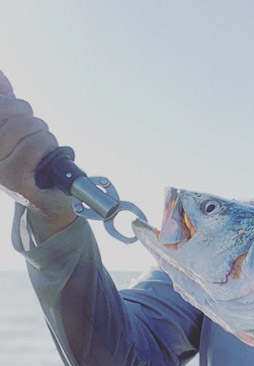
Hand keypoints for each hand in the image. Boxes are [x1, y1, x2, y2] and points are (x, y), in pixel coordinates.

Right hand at [0, 70, 75, 236]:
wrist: (48, 202)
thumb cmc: (34, 163)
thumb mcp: (16, 129)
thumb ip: (5, 102)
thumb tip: (2, 74)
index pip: (1, 103)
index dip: (12, 103)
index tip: (21, 113)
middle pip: (9, 110)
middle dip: (30, 116)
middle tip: (37, 130)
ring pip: (24, 127)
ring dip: (43, 132)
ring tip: (44, 144)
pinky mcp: (15, 180)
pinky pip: (33, 146)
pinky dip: (47, 144)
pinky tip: (48, 153)